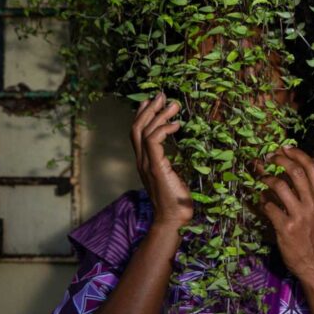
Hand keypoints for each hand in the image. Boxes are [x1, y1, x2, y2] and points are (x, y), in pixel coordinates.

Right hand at [131, 93, 192, 229]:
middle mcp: (141, 160)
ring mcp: (146, 164)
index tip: (153, 101)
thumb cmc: (176, 200)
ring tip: (174, 105)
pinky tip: (176, 125)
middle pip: (137, 127)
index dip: (143, 115)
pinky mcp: (155, 167)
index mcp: (144, 161)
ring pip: (144, 131)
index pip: (137, 133)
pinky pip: (153, 141)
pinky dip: (164, 129)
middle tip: (163, 95)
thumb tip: (176, 152)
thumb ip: (170, 163)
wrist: (173, 218)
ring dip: (159, 115)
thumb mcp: (172, 176)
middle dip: (149, 109)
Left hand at [257, 147, 313, 285]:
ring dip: (266, 178)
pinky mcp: (286, 228)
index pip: (313, 167)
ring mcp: (299, 216)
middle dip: (279, 160)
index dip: (298, 154)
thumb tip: (295, 179)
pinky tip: (259, 200)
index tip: (285, 148)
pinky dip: (261, 201)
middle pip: (295, 171)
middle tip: (268, 158)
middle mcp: (313, 204)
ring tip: (260, 177)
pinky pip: (269, 207)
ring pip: (279, 186)